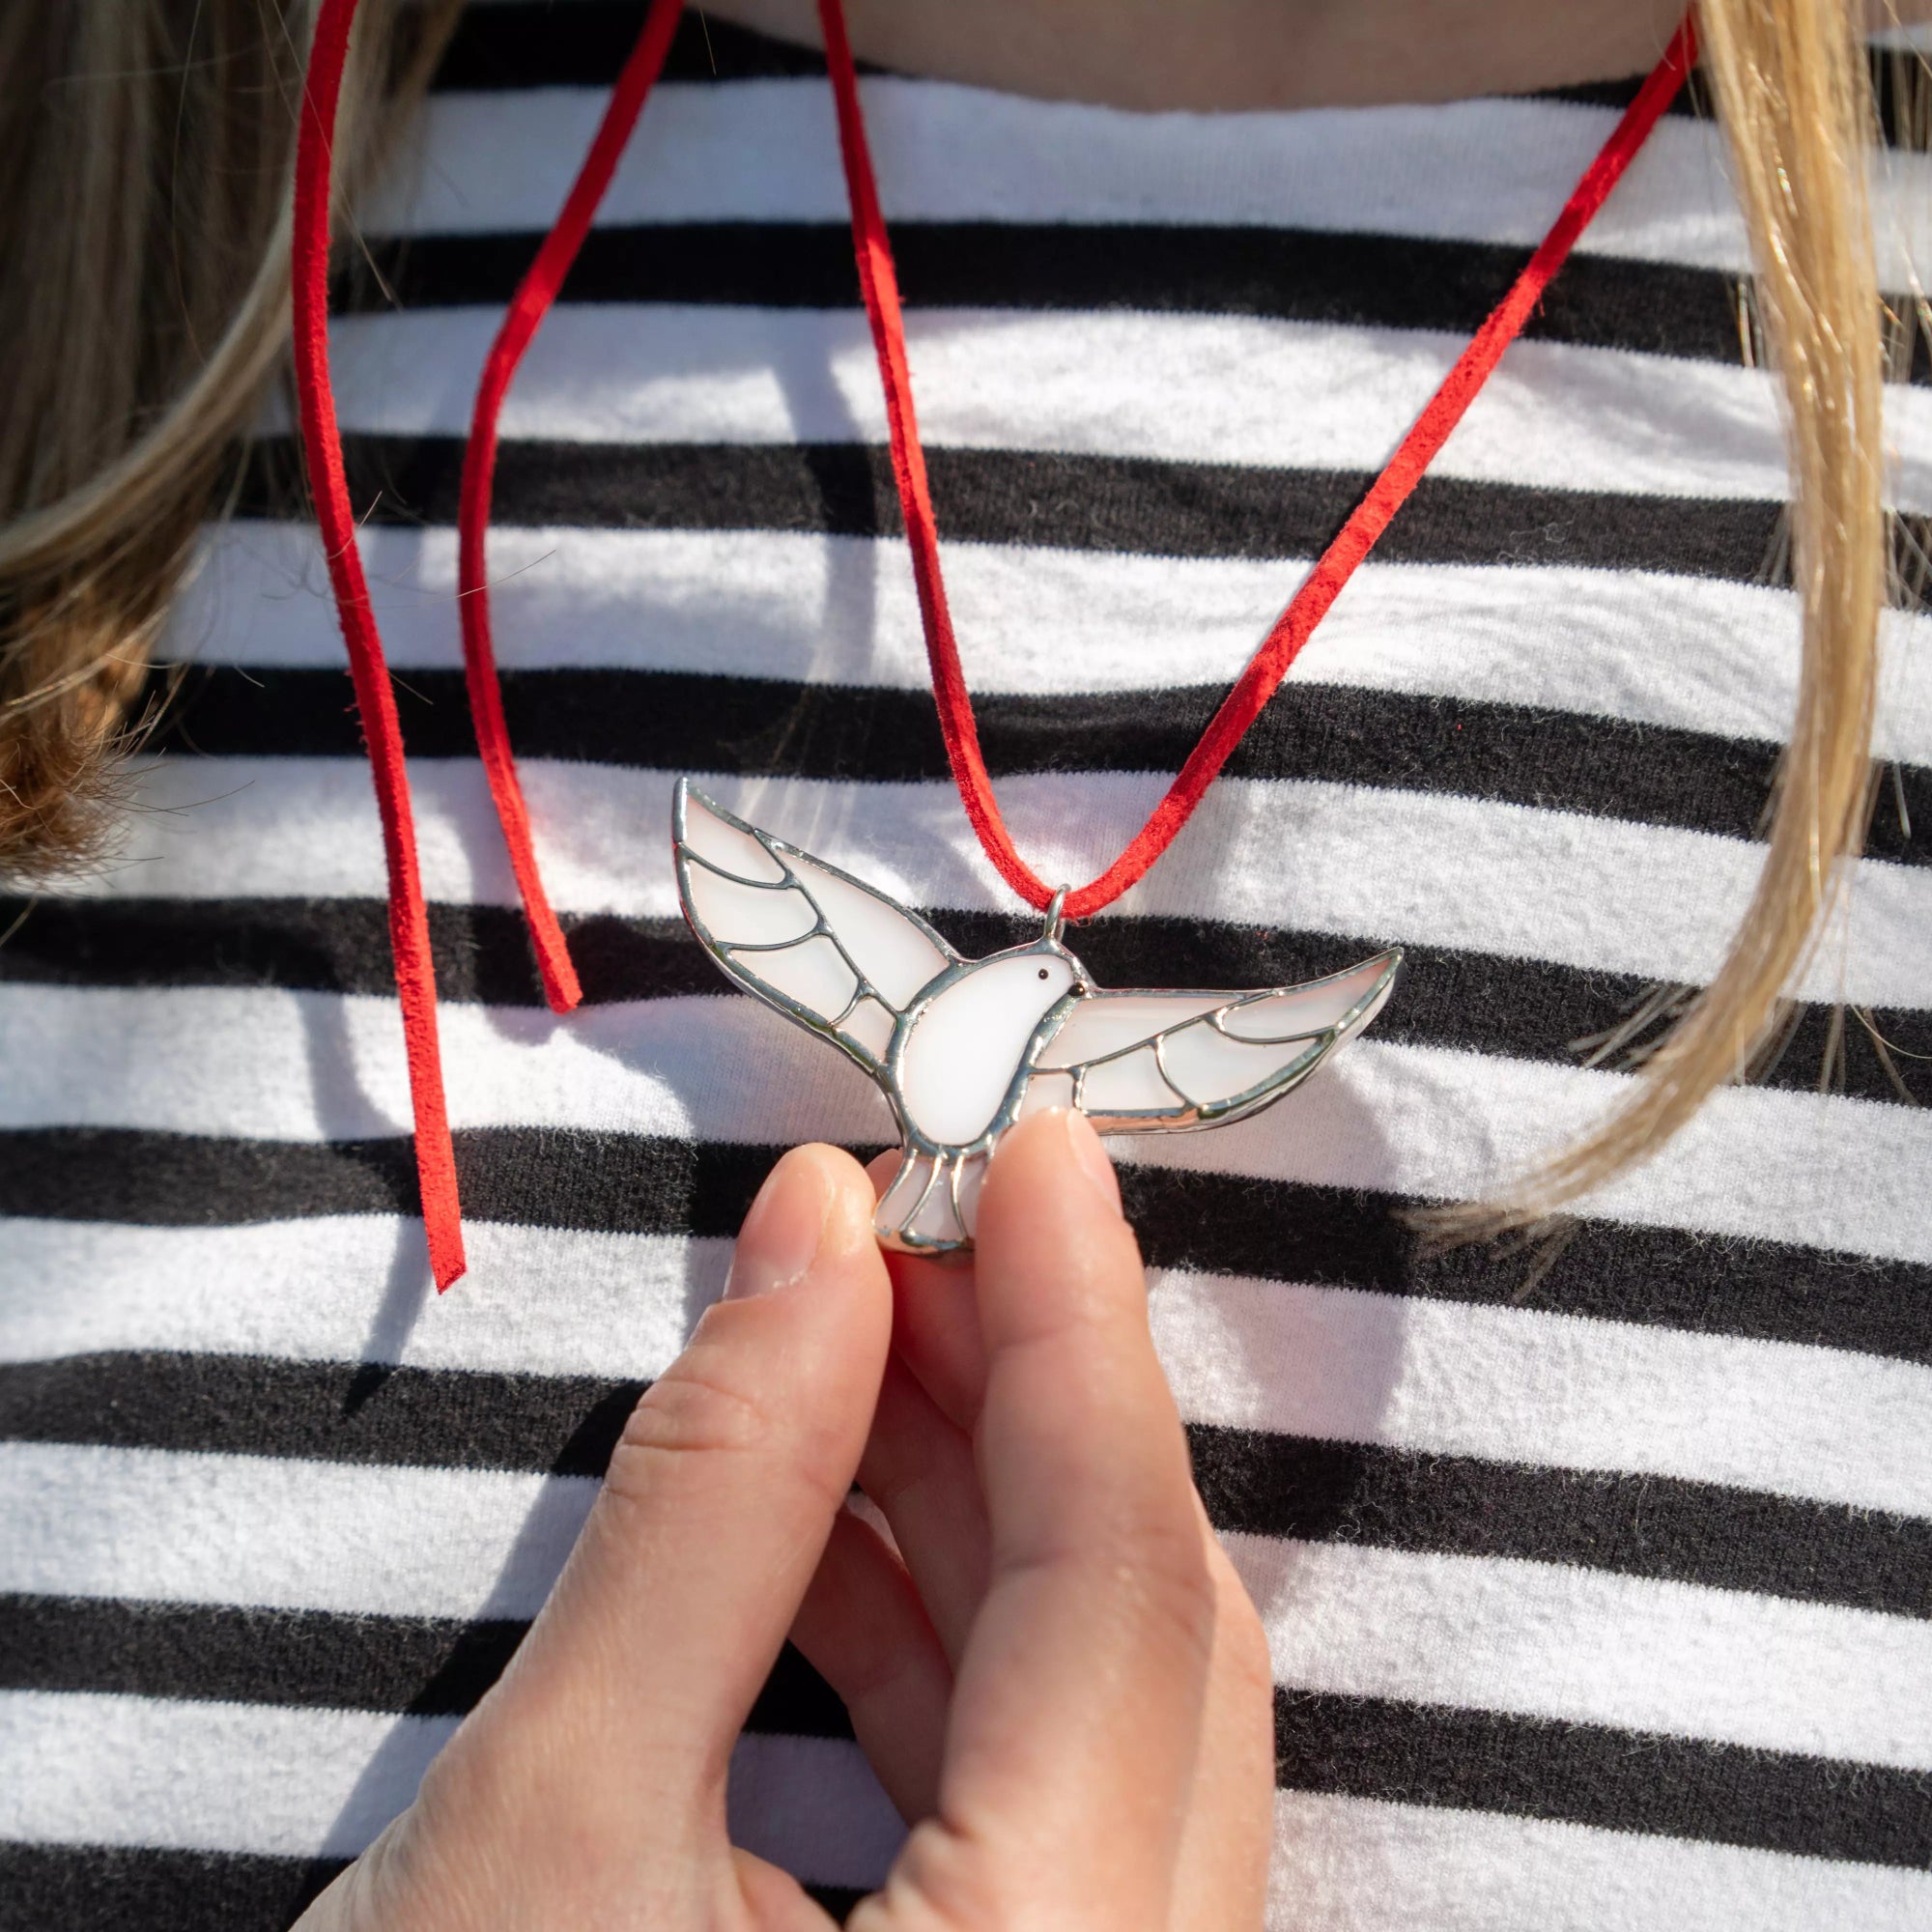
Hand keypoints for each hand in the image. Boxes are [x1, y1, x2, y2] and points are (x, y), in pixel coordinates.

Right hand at [294, 1109, 1273, 1929]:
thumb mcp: (550, 1820)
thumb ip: (712, 1508)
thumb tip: (811, 1238)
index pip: (1124, 1581)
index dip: (1080, 1329)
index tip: (1038, 1146)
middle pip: (1141, 1636)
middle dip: (1029, 1399)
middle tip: (917, 1231)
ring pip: (1099, 1709)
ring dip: (981, 1507)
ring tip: (855, 1348)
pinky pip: (1035, 1791)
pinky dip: (943, 1636)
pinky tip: (831, 1529)